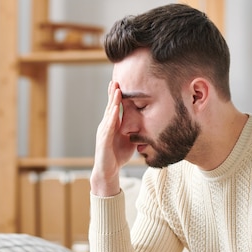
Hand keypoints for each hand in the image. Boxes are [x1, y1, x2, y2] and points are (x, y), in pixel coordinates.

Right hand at [90, 81, 135, 196]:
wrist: (108, 171)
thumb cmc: (118, 156)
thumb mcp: (130, 140)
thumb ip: (136, 131)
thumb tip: (149, 124)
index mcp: (112, 125)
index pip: (114, 107)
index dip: (117, 96)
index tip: (120, 83)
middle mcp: (106, 126)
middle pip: (110, 106)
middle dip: (112, 93)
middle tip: (115, 79)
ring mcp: (103, 132)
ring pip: (109, 114)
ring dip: (112, 102)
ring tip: (116, 90)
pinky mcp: (103, 141)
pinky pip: (108, 127)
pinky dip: (112, 117)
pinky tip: (115, 110)